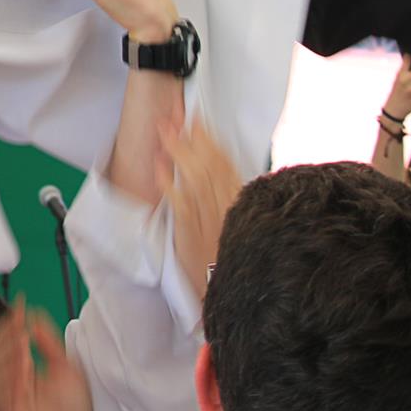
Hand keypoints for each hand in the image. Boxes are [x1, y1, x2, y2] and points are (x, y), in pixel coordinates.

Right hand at [0, 296, 108, 410]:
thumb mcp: (65, 367)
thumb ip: (49, 342)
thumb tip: (35, 317)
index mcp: (25, 371)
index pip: (15, 341)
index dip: (17, 322)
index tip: (20, 304)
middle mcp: (14, 381)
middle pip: (3, 349)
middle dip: (11, 331)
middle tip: (18, 317)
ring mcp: (10, 395)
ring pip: (2, 364)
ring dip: (11, 346)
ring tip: (21, 331)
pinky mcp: (8, 410)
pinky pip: (5, 386)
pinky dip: (13, 369)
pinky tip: (22, 355)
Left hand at [158, 120, 240, 299]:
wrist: (240, 296)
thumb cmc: (245, 260)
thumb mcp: (251, 226)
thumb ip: (241, 200)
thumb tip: (227, 175)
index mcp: (243, 202)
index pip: (225, 161)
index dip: (210, 137)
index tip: (198, 118)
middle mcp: (226, 207)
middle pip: (206, 163)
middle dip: (190, 137)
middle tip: (175, 115)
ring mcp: (207, 219)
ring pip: (192, 177)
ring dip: (177, 151)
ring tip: (165, 129)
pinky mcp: (191, 234)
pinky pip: (179, 202)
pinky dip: (168, 182)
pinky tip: (159, 165)